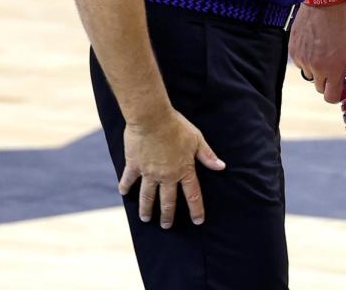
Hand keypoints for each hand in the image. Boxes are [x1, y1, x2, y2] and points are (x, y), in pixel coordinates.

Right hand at [118, 110, 225, 228]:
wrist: (152, 118)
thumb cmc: (177, 127)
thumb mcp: (197, 140)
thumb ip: (208, 156)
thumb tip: (221, 167)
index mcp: (184, 170)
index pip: (193, 195)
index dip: (196, 209)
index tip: (198, 221)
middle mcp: (166, 176)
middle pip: (168, 201)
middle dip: (168, 216)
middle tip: (166, 226)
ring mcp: (149, 173)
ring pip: (147, 196)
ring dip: (146, 209)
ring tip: (146, 219)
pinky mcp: (134, 165)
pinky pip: (128, 180)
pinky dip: (125, 187)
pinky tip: (123, 193)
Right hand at [289, 1, 345, 103]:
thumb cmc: (345, 16)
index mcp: (334, 68)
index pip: (331, 97)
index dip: (337, 94)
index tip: (341, 86)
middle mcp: (316, 67)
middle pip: (319, 87)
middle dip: (327, 81)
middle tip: (334, 68)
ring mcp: (302, 58)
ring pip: (308, 73)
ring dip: (316, 69)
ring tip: (325, 53)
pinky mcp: (293, 48)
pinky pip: (299, 61)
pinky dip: (306, 57)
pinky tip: (315, 45)